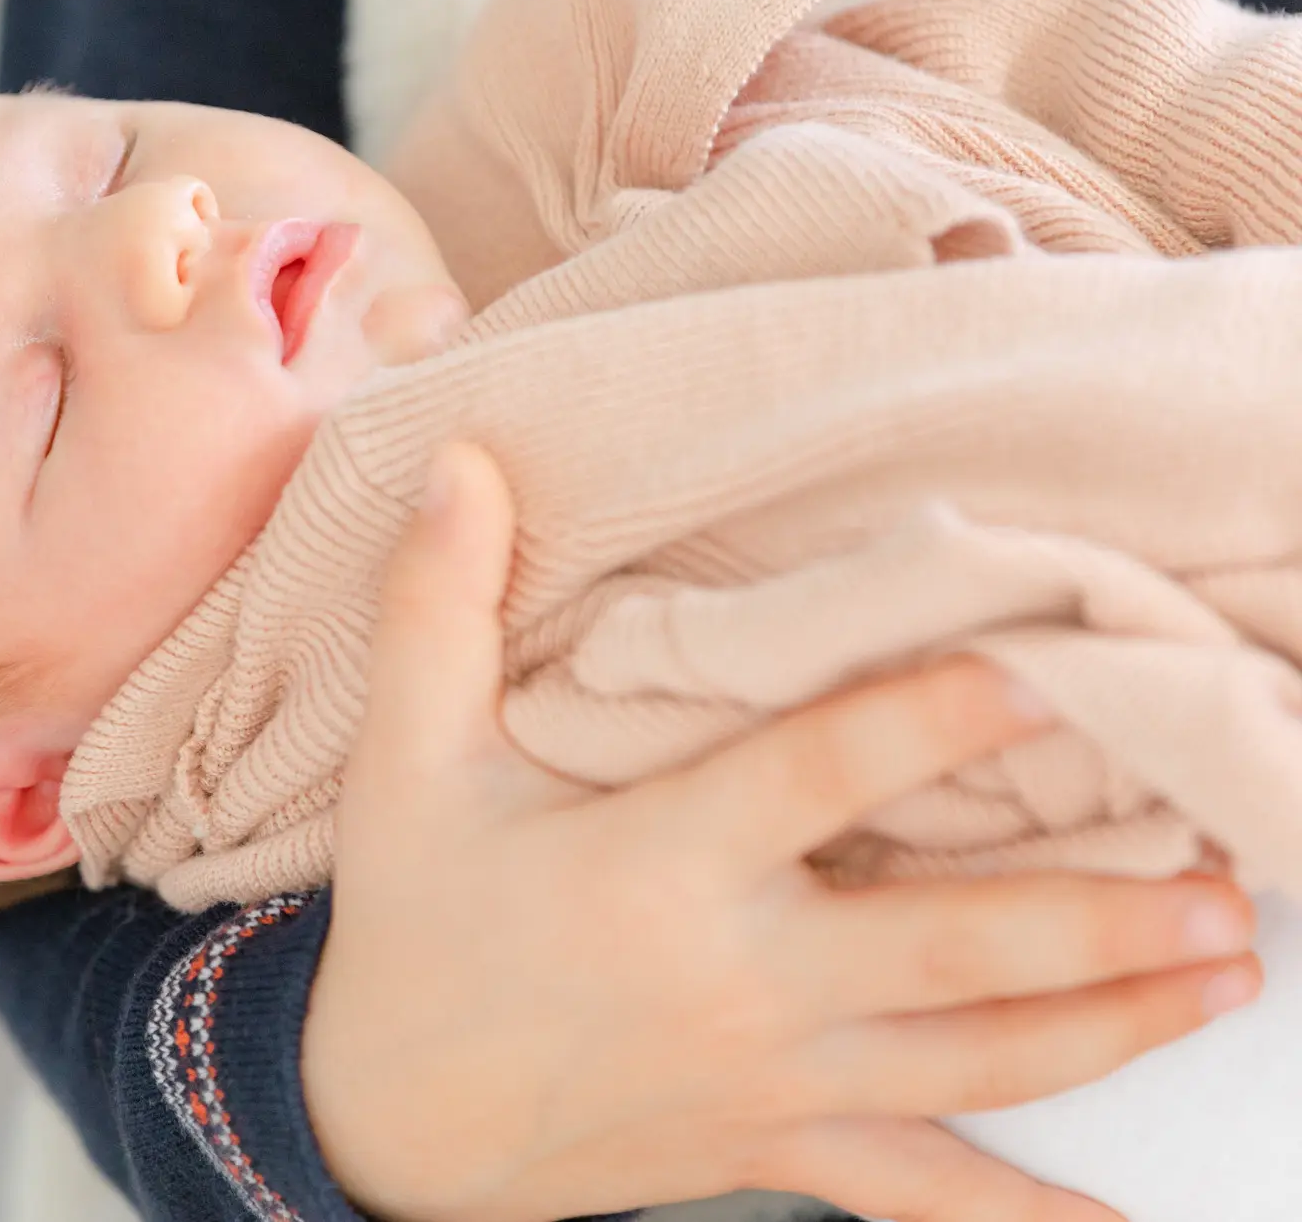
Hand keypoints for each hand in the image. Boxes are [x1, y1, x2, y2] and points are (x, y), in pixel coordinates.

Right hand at [302, 442, 1261, 1221]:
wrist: (392, 1120)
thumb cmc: (415, 927)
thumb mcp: (406, 762)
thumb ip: (437, 607)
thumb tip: (460, 463)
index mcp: (660, 866)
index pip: (817, 778)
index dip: (932, 723)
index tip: (1045, 675)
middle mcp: (741, 979)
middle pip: (950, 945)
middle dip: (1098, 917)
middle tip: (1220, 875)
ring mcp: (774, 1076)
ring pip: (972, 1059)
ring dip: (1110, 1020)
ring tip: (1225, 973)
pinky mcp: (780, 1142)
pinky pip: (920, 1191)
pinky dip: (1021, 1213)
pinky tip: (1117, 1220)